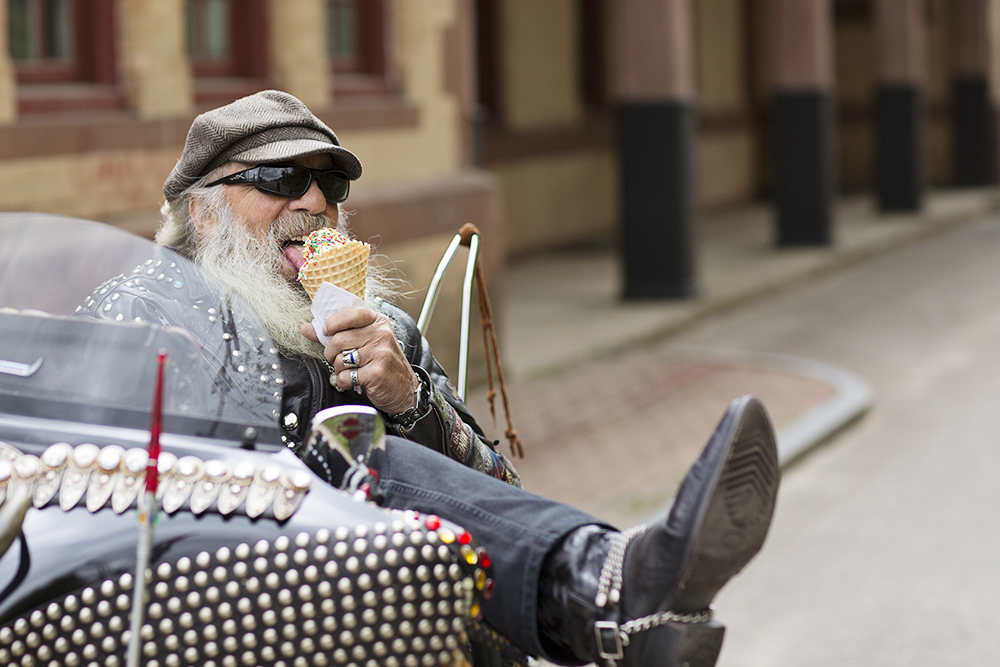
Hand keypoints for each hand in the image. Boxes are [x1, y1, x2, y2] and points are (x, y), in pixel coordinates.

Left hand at [301, 306, 418, 415]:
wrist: (404, 390)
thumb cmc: (381, 364)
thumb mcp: (365, 342)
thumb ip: (337, 333)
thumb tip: (307, 327)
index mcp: (378, 322)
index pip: (351, 314)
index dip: (333, 323)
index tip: (326, 331)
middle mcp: (382, 335)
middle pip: (339, 339)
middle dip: (331, 353)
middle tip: (338, 359)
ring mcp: (380, 353)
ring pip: (340, 359)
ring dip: (338, 369)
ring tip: (350, 370)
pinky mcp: (377, 373)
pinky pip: (345, 376)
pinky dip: (344, 382)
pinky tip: (354, 381)